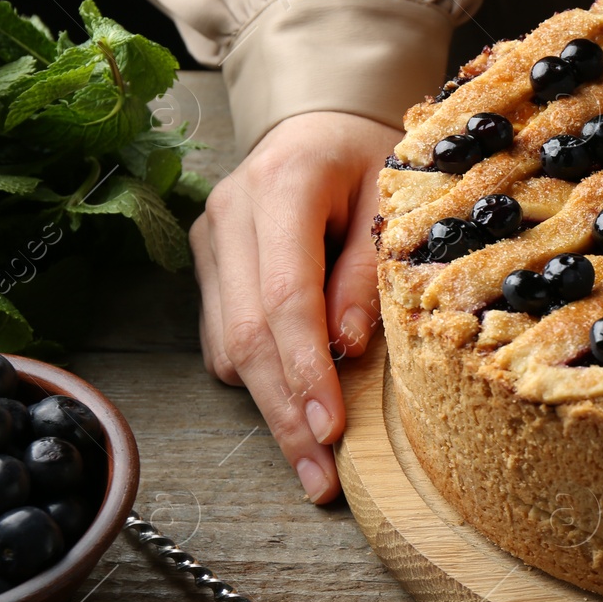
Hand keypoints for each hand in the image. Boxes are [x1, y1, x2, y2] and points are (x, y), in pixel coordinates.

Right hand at [189, 111, 397, 502]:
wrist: (321, 123)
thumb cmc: (370, 157)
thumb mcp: (393, 198)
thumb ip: (369, 271)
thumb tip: (346, 348)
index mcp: (282, 185)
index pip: (285, 298)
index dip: (306, 371)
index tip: (332, 429)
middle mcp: (231, 214)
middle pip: (248, 335)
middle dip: (285, 414)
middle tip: (320, 478)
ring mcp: (211, 242)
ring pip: (229, 346)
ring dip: (270, 408)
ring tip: (313, 463)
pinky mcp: (209, 265)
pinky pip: (224, 338)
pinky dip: (258, 378)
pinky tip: (295, 402)